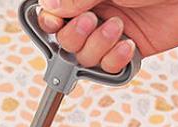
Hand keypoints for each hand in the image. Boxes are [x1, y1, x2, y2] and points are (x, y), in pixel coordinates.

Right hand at [38, 0, 177, 72]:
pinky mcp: (127, 51)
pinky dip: (115, 61)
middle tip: (91, 21)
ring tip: (118, 29)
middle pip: (64, 42)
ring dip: (98, 47)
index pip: (52, 17)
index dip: (50, 24)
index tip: (55, 23)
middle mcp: (95, 14)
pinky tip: (129, 45)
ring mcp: (109, 34)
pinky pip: (108, 69)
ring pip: (85, 58)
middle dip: (75, 37)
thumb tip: (48, 6)